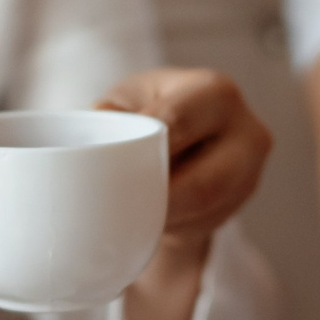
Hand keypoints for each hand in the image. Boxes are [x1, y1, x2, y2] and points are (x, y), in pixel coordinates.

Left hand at [98, 68, 271, 319]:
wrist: (188, 134)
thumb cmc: (146, 111)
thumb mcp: (123, 103)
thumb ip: (105, 121)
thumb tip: (68, 157)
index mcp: (214, 91)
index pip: (183, 123)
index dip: (152, 151)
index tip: (120, 173)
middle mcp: (246, 130)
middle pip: (208, 181)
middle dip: (162, 202)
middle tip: (124, 215)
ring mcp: (251, 171)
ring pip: (209, 210)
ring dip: (167, 220)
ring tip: (133, 222)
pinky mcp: (244, 202)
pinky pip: (209, 225)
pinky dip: (177, 227)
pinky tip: (153, 225)